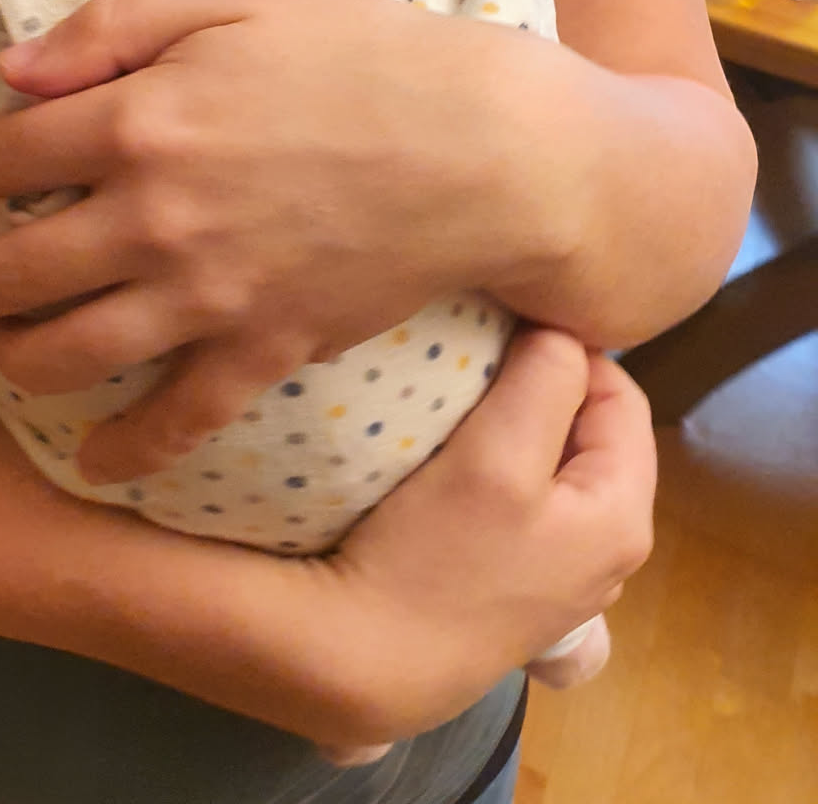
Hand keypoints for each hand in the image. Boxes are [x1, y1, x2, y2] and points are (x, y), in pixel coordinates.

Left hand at [0, 0, 553, 479]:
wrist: (484, 150)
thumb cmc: (361, 58)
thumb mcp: (231, 6)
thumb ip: (110, 32)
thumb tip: (9, 71)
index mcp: (140, 117)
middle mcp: (153, 215)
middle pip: (14, 268)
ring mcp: (204, 294)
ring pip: (68, 351)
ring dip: (12, 356)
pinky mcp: (261, 350)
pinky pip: (174, 421)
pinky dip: (123, 450)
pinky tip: (90, 461)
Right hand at [324, 331, 654, 738]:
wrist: (366, 659)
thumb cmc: (435, 553)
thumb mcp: (499, 453)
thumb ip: (546, 380)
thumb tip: (564, 330)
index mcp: (625, 517)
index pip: (619, 391)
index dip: (563, 349)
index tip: (498, 333)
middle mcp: (609, 552)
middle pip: (588, 429)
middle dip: (537, 387)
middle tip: (473, 366)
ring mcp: (562, 575)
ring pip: (551, 461)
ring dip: (511, 425)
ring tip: (458, 409)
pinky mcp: (515, 586)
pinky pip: (523, 499)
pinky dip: (494, 466)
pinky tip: (450, 465)